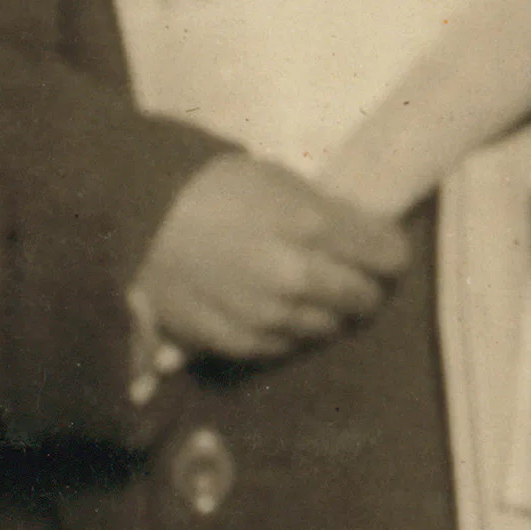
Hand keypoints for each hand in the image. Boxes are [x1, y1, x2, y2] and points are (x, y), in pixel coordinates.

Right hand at [130, 155, 406, 368]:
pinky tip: (278, 310)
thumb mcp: (279, 182)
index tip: (385, 250)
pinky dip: (290, 331)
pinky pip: (287, 347)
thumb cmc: (211, 188)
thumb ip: (329, 213)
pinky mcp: (239, 342)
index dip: (392, 251)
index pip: (388, 254)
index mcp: (312, 225)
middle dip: (367, 286)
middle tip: (357, 277)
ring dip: (329, 312)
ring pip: (329, 328)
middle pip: (365, 298)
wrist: (138, 218)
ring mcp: (268, 315)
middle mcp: (296, 277)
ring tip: (312, 293)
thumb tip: (370, 236)